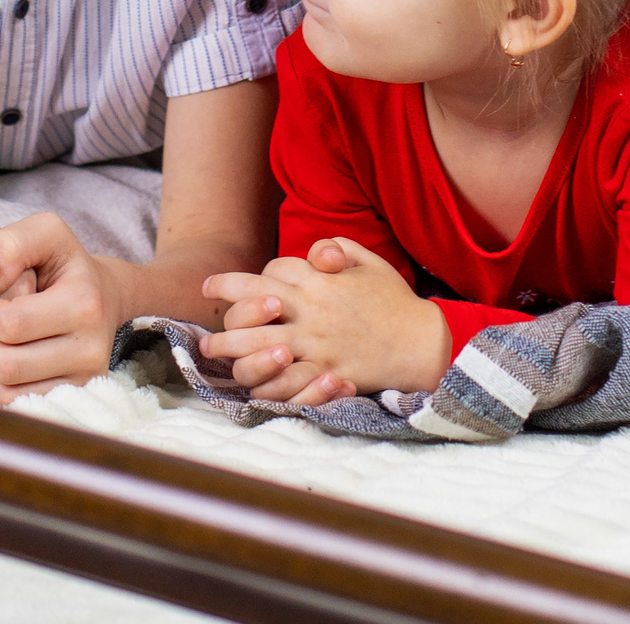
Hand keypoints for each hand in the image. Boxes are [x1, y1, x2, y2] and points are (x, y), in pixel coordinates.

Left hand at [0, 213, 124, 404]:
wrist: (97, 294)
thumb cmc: (58, 260)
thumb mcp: (43, 231)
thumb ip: (11, 243)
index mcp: (85, 304)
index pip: (12, 323)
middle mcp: (90, 350)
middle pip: (9, 364)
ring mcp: (81, 381)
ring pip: (9, 392)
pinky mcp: (67, 398)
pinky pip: (13, 406)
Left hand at [199, 237, 454, 401]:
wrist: (422, 342)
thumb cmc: (392, 300)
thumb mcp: (368, 261)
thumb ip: (337, 248)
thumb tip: (314, 251)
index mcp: (316, 281)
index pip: (266, 274)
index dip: (242, 280)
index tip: (224, 286)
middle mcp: (309, 310)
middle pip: (251, 307)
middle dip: (223, 313)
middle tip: (207, 324)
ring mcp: (315, 344)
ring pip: (258, 347)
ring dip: (229, 349)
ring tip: (212, 350)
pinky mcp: (324, 373)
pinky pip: (284, 381)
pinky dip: (263, 382)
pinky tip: (249, 381)